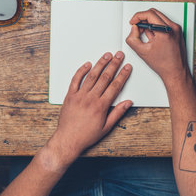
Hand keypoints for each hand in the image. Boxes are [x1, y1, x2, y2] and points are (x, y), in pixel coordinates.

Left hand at [47, 51, 132, 168]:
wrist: (68, 140)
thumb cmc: (86, 135)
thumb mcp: (106, 127)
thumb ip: (118, 113)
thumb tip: (128, 102)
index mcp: (101, 106)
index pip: (115, 86)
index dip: (122, 75)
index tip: (127, 67)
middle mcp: (90, 99)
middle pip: (105, 77)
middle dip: (114, 65)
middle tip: (119, 55)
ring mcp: (79, 96)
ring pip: (92, 76)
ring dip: (100, 64)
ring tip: (107, 55)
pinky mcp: (70, 96)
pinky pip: (75, 80)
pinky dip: (81, 71)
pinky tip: (87, 64)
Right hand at [126, 8, 189, 84]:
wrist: (176, 72)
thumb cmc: (164, 65)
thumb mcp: (142, 51)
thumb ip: (132, 38)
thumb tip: (134, 29)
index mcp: (165, 31)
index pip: (149, 14)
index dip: (138, 16)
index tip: (133, 22)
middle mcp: (173, 27)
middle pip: (154, 13)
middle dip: (143, 18)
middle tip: (137, 26)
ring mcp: (177, 29)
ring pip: (159, 17)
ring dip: (150, 22)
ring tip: (146, 35)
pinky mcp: (178, 32)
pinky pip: (164, 23)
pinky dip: (156, 26)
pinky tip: (154, 37)